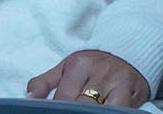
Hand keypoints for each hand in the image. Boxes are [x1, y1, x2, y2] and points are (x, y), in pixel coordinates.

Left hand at [25, 48, 150, 105]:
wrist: (129, 55)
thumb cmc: (93, 66)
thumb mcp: (66, 68)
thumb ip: (44, 82)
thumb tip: (29, 98)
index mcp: (79, 64)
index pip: (63, 98)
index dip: (57, 110)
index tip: (52, 113)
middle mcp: (99, 72)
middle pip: (82, 105)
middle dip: (74, 112)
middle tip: (70, 112)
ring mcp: (118, 83)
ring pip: (102, 110)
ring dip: (91, 113)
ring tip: (84, 113)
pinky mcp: (133, 94)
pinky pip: (120, 111)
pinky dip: (110, 113)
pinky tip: (101, 112)